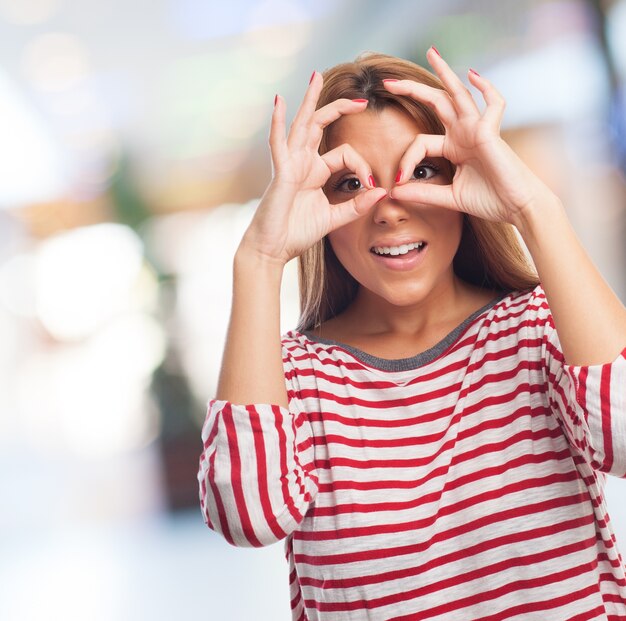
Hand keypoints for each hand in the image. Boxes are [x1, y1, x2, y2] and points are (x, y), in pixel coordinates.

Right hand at [239, 73, 386, 265]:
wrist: (272, 249)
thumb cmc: (297, 233)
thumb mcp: (334, 218)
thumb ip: (357, 205)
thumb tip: (382, 192)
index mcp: (315, 172)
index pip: (345, 154)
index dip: (363, 166)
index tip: (373, 186)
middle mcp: (302, 163)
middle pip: (320, 126)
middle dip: (338, 109)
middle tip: (360, 99)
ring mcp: (289, 165)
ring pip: (302, 125)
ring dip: (309, 101)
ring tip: (316, 76)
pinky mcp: (280, 173)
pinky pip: (278, 143)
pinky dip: (278, 122)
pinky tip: (279, 101)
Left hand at [386, 47, 555, 225]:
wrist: (517, 208)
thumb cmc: (490, 201)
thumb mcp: (449, 198)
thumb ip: (423, 193)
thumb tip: (394, 192)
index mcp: (454, 147)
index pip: (420, 143)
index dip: (406, 159)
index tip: (398, 180)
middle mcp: (464, 134)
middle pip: (436, 103)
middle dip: (413, 91)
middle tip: (388, 83)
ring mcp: (478, 130)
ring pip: (458, 94)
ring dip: (445, 73)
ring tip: (431, 52)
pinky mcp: (491, 133)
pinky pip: (493, 104)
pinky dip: (486, 88)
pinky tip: (472, 75)